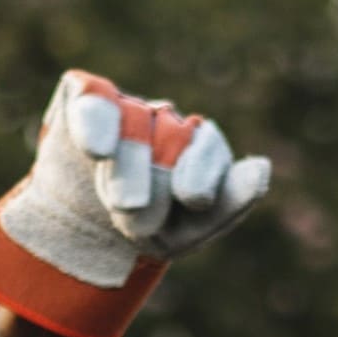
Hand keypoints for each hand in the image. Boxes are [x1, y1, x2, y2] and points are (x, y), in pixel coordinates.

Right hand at [0, 68, 271, 336]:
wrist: (76, 240)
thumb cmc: (143, 232)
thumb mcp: (185, 230)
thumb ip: (227, 202)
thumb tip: (262, 169)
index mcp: (193, 146)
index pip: (206, 145)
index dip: (202, 170)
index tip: (192, 200)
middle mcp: (162, 119)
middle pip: (167, 136)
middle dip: (153, 183)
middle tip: (138, 220)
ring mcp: (123, 106)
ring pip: (130, 121)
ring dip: (125, 167)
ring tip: (121, 204)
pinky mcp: (82, 98)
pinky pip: (93, 96)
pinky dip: (95, 122)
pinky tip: (97, 151)